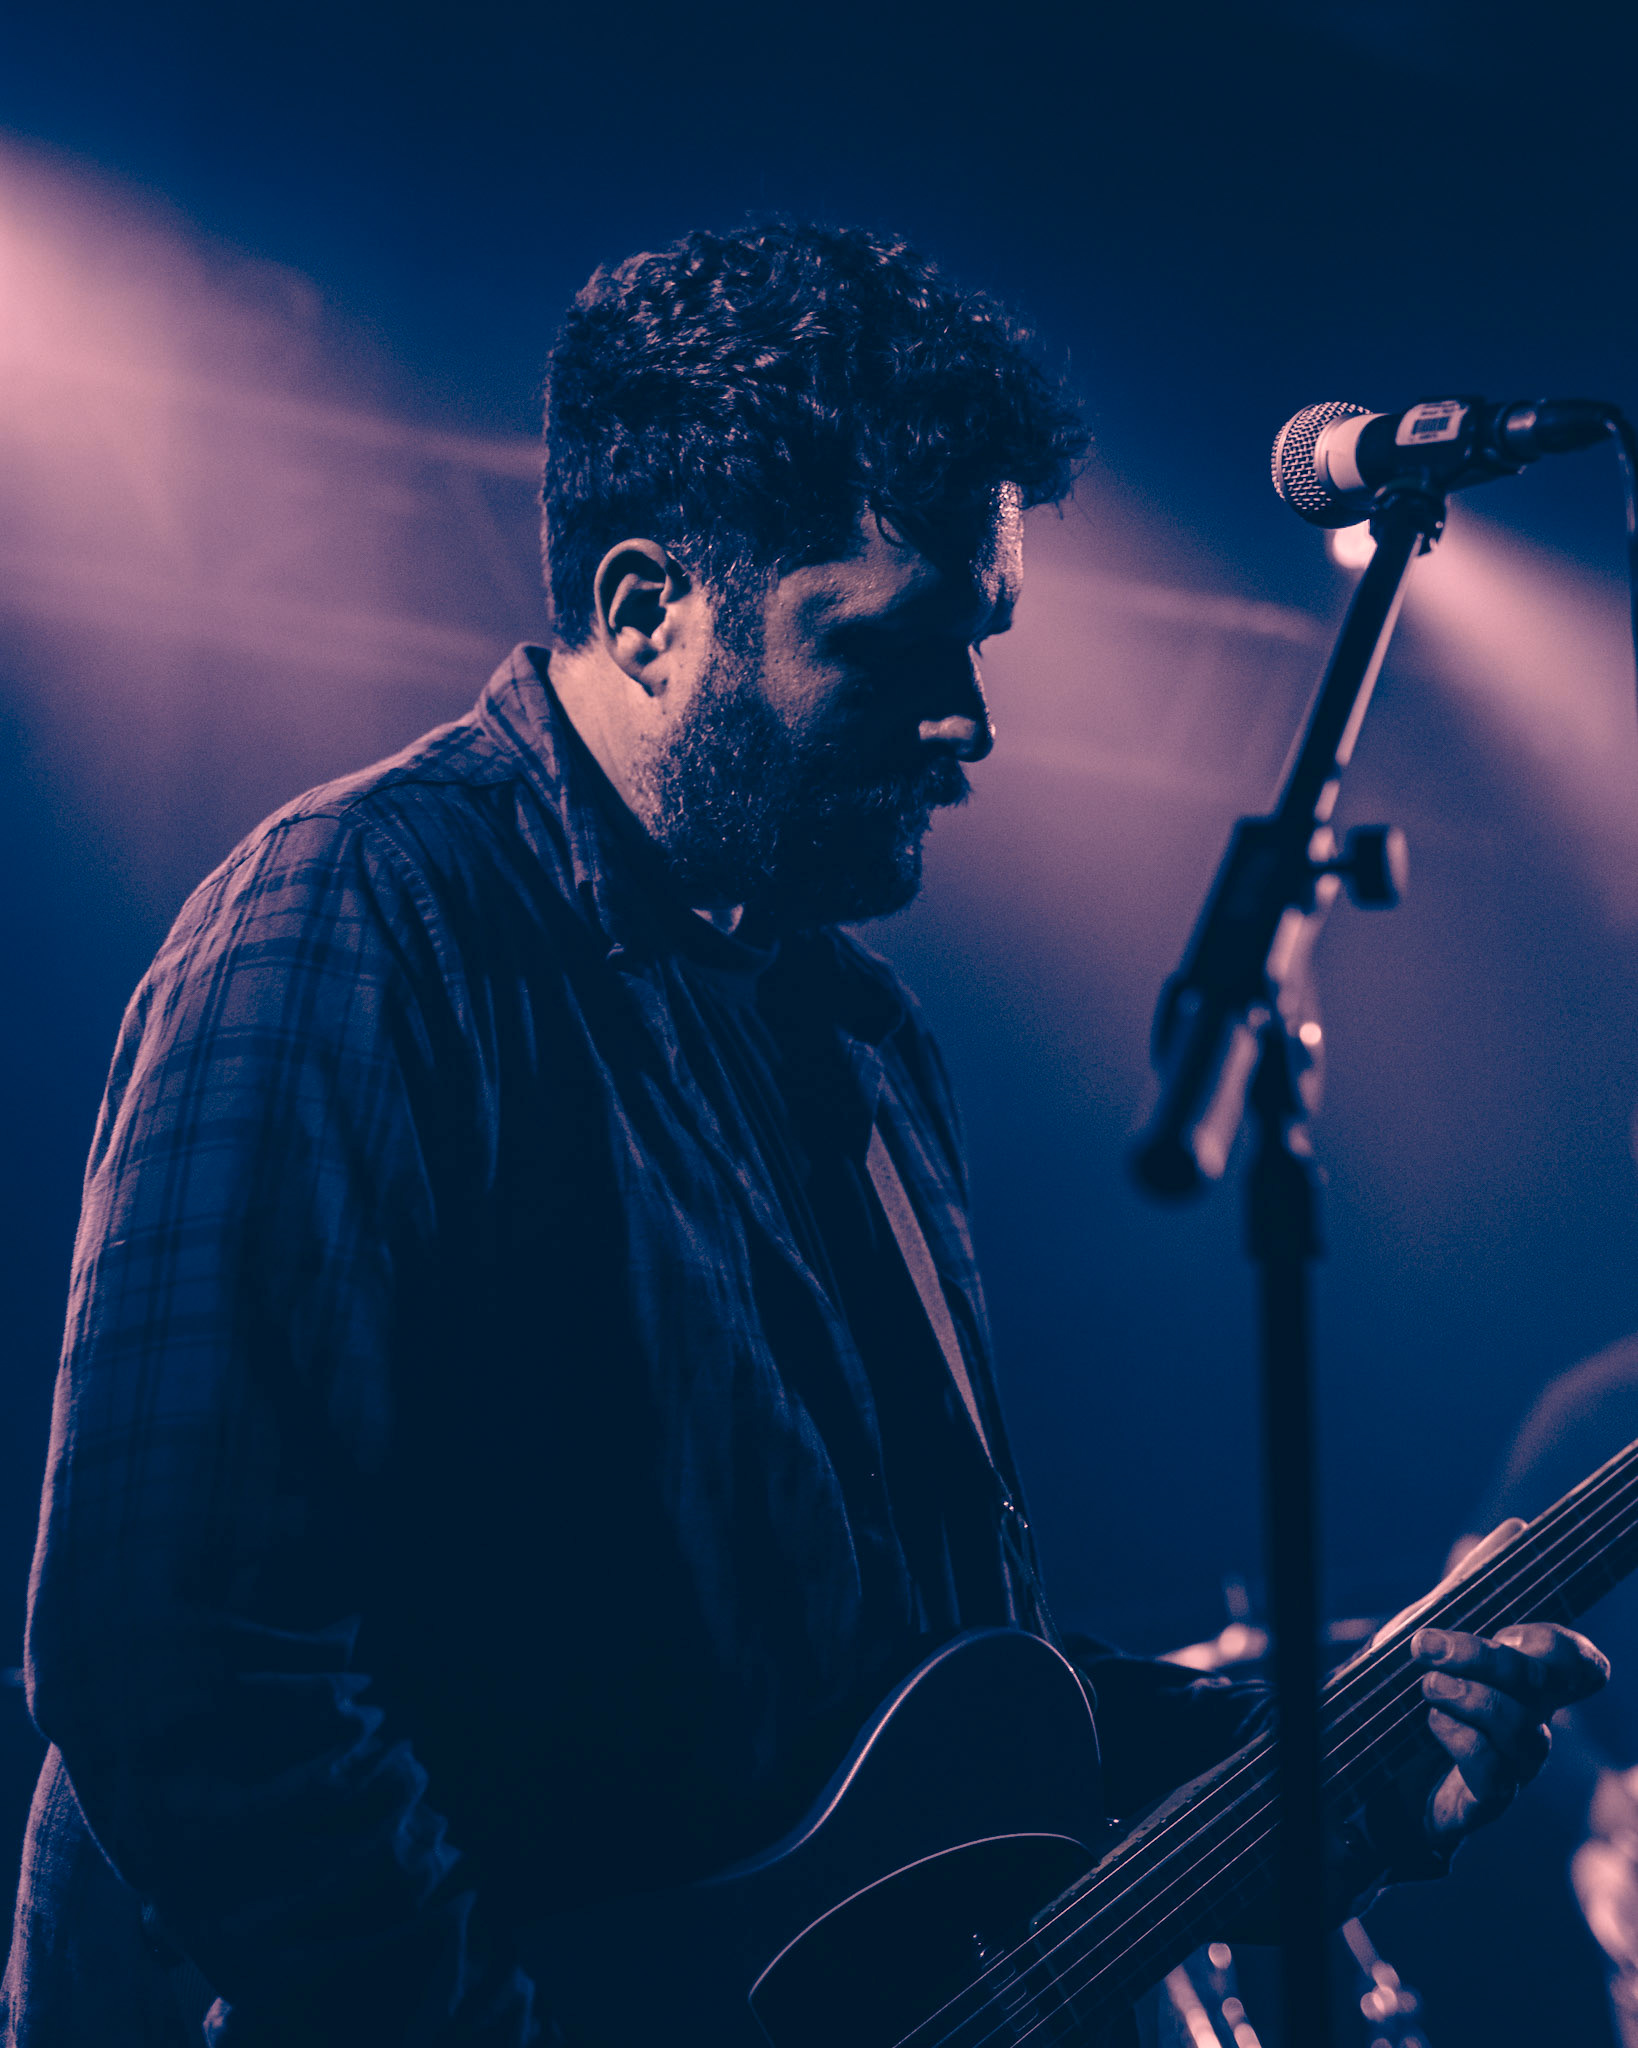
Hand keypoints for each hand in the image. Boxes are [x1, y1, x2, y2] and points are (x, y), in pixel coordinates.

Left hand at [1409, 1620, 1608, 1840]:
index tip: (1506, 1632)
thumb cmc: (1416, 1700)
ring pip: (1518, 1724)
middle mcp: (1533, 1721)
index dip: (1557, 1645)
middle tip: (1426, 1646)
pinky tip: (1433, 1722)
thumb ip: (1452, 1605)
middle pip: (1540, 1683)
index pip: (1579, 1664)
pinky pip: (1490, 1766)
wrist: (1390, 1774)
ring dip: (1466, 1696)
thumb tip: (1465, 1544)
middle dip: (1482, 1656)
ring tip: (1428, 1686)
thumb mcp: (1428, 1646)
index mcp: (1527, 1683)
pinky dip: (1458, 1736)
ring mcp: (1517, 1762)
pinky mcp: (1490, 1796)